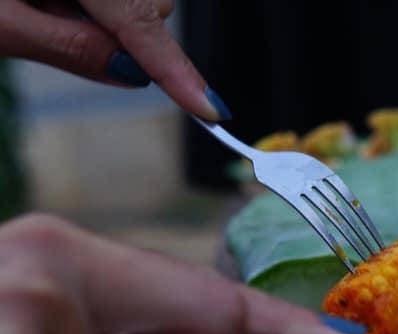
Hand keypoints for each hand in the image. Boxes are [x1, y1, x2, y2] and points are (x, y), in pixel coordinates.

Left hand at [0, 0, 229, 120]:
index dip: (175, 70)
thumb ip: (63, 45)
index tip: (211, 109)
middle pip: (149, 1)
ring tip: (36, 0)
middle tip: (44, 19)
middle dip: (120, 28)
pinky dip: (95, 2)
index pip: (137, 19)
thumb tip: (132, 73)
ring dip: (101, 13)